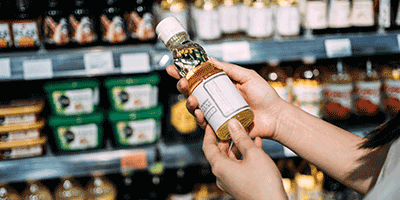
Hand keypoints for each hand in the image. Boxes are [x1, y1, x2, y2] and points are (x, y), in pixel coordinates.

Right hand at [166, 57, 285, 139]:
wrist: (275, 116)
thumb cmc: (264, 95)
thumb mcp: (247, 76)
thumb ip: (228, 69)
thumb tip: (209, 59)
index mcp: (220, 85)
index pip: (198, 78)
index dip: (184, 73)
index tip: (172, 68)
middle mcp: (216, 98)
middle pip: (192, 92)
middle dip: (182, 87)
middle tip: (182, 83)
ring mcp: (217, 112)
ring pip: (195, 108)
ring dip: (189, 103)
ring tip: (192, 99)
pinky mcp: (220, 126)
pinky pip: (205, 123)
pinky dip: (200, 118)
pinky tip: (200, 113)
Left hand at [203, 118, 287, 199]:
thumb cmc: (263, 183)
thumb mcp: (253, 154)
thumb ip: (241, 138)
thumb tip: (232, 123)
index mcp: (219, 167)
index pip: (208, 146)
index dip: (209, 133)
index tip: (213, 122)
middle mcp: (222, 176)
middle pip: (219, 152)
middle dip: (227, 138)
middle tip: (233, 125)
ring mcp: (230, 181)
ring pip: (231, 159)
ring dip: (239, 145)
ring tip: (247, 133)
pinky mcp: (240, 185)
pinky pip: (238, 166)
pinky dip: (245, 155)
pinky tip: (256, 145)